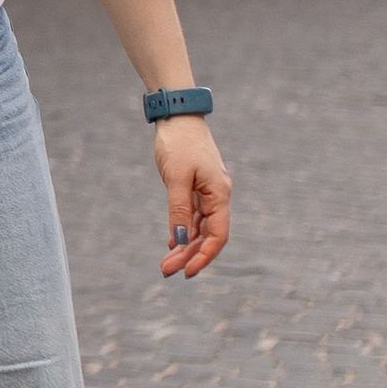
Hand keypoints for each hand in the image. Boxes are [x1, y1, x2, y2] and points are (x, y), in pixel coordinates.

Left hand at [154, 117, 229, 277]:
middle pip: (207, 235)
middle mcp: (217, 196)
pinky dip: (183, 230)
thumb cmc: (179, 143)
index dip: (205, 256)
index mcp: (219, 194)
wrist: (177, 115)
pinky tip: (173, 243)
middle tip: (167, 271)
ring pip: (199, 228)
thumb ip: (179, 209)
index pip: (218, 235)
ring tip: (166, 263)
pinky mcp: (196, 187)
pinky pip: (193, 216)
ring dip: (184, 246)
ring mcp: (207, 192)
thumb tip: (180, 240)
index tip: (187, 272)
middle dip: (189, 255)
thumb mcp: (176, 178)